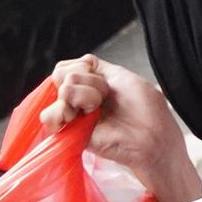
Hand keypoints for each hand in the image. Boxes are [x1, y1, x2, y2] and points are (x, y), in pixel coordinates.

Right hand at [44, 54, 201, 201]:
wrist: (152, 137)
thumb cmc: (146, 110)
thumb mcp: (122, 76)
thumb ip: (96, 67)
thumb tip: (75, 64)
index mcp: (91, 85)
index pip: (67, 67)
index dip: (84, 68)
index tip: (104, 81)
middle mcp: (79, 99)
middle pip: (62, 75)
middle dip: (89, 82)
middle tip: (105, 98)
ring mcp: (73, 116)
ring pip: (61, 91)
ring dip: (84, 96)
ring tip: (97, 109)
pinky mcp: (70, 133)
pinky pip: (49, 116)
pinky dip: (60, 112)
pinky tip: (76, 117)